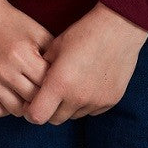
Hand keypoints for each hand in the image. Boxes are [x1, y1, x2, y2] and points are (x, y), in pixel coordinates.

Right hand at [0, 0, 53, 116]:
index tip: (57, 82)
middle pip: (33, 100)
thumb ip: (54, 56)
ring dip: (26, 105)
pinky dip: (7, 107)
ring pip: (17, 110)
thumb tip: (68, 79)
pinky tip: (12, 94)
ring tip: (29, 93)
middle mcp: (4, 69)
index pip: (47, 86)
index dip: (55, 85)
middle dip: (42, 97)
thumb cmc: (13, 24)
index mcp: (21, 54)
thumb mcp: (38, 33)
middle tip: (46, 91)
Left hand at [26, 2, 147, 125]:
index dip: (30, 111)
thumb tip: (33, 82)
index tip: (31, 101)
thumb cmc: (83, 33)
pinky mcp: (110, 101)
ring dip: (68, 106)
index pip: (37, 116)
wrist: (118, 28)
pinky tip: (87, 83)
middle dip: (48, 109)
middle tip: (49, 92)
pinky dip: (85, 103)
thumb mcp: (55, 46)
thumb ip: (42, 68)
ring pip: (74, 115)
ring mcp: (96, 102)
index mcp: (59, 83)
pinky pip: (91, 110)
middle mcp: (78, 98)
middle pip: (55, 119)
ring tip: (71, 83)